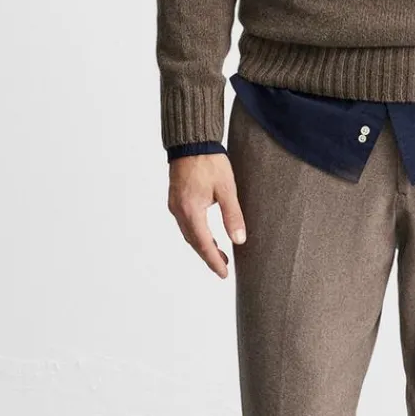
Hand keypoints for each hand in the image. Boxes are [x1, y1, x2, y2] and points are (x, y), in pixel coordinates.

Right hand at [167, 152, 246, 277]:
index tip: (224, 274)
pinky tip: (207, 234)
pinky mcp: (176, 199)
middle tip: (223, 268)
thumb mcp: (227, 188)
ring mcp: (175, 205)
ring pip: (188, 233)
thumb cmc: (210, 161)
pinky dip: (197, 234)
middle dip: (208, 256)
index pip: (204, 244)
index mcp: (191, 210)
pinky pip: (185, 223)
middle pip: (194, 242)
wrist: (191, 141)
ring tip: (219, 253)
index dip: (214, 261)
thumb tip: (239, 240)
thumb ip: (233, 215)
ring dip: (203, 245)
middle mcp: (179, 211)